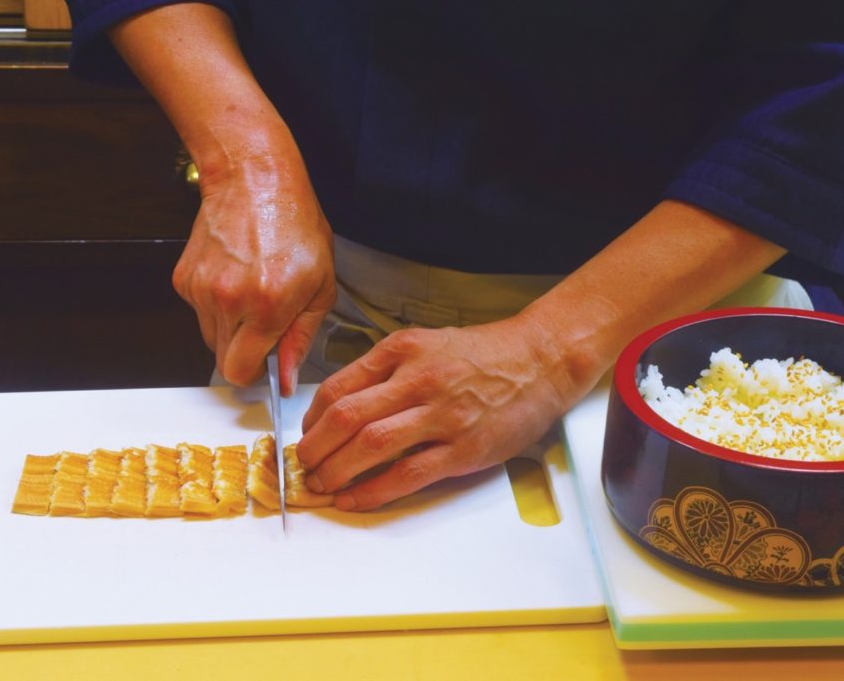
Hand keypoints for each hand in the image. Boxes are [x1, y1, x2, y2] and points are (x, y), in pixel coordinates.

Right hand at [172, 165, 336, 393]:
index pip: (241, 371)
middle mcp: (229, 300)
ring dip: (231, 327)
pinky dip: (216, 304)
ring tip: (252, 291)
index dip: (256, 372)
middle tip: (265, 324)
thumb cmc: (294, 224)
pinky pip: (199, 312)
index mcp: (267, 305)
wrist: (255, 180)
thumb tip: (288, 376)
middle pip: (223, 360)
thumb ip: (302, 336)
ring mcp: (202, 289)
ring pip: (210, 336)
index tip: (267, 363)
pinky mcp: (184, 279)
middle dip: (245, 352)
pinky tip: (235, 276)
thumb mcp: (321, 285)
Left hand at [296, 319, 572, 510]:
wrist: (540, 360)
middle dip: (314, 448)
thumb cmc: (481, 354)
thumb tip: (340, 405)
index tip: (306, 435)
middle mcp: (418, 380)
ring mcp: (442, 416)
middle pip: (346, 417)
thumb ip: (384, 370)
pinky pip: (407, 475)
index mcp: (402, 350)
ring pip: (370, 445)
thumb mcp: (424, 343)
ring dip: (336, 471)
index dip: (311, 419)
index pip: (338, 387)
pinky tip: (354, 500)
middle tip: (303, 466)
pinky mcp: (464, 449)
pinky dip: (373, 491)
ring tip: (322, 485)